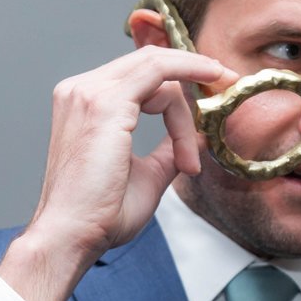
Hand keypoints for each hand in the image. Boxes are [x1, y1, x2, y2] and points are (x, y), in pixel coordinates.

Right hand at [0, 46, 232, 300]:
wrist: (71, 236)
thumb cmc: (99, 214)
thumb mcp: (144, 175)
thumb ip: (166, 151)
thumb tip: (192, 140)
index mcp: (83, 103)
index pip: (138, 77)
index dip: (177, 86)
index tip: (205, 112)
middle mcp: (81, 90)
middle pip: (149, 64)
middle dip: (193, 70)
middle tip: (229, 83)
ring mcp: (89, 93)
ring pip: (158, 67)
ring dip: (189, 102)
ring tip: (193, 150)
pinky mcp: (106, 103)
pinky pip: (159, 71)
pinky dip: (191, 74)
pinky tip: (214, 84)